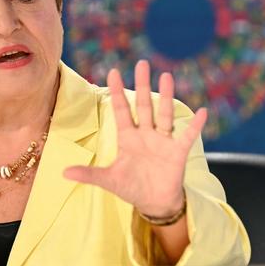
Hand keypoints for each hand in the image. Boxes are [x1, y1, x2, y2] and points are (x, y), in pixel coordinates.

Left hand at [63, 60, 207, 216]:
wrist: (154, 203)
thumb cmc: (132, 187)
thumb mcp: (109, 180)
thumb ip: (89, 174)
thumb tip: (63, 172)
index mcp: (128, 138)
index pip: (121, 110)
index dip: (116, 92)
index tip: (112, 72)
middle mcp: (146, 135)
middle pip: (143, 106)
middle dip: (141, 85)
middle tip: (142, 63)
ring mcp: (162, 142)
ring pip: (164, 114)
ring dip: (166, 96)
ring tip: (167, 76)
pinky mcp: (177, 152)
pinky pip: (187, 136)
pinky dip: (194, 126)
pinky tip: (202, 112)